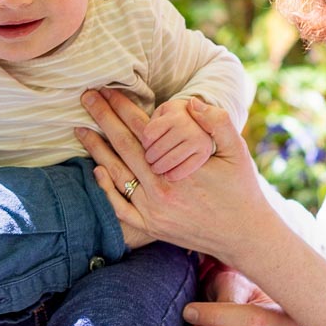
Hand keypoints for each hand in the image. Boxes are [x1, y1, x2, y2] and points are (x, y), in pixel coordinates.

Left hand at [74, 88, 268, 262]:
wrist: (244, 235)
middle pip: (123, 146)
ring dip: (96, 149)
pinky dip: (105, 189)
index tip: (107, 89)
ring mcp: (153, 211)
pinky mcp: (151, 227)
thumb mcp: (238, 151)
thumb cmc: (242, 190)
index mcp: (179, 168)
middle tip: (86, 97)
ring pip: (116, 174)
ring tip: (80, 129)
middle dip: (102, 118)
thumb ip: (218, 122)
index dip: (123, 107)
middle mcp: (161, 189)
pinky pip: (119, 208)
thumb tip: (192, 102)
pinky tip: (96, 170)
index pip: (143, 129)